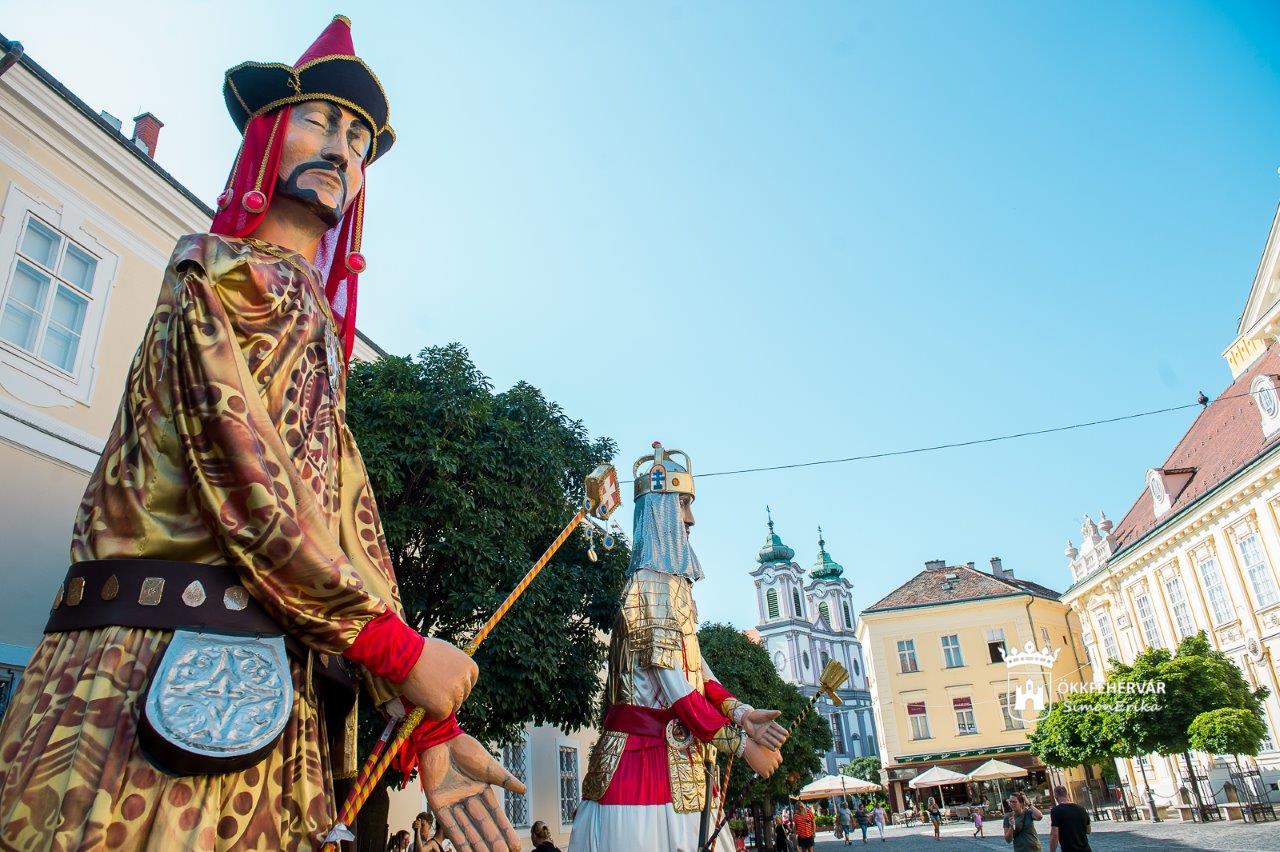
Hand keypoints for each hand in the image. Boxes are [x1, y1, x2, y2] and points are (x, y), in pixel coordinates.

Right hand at [400, 637, 477, 719]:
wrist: (407, 656)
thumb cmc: (421, 650)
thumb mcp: (446, 652)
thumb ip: (454, 665)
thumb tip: (453, 675)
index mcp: (469, 666)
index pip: (469, 683)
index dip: (456, 686)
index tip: (445, 686)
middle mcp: (465, 680)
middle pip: (461, 696)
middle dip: (449, 696)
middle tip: (432, 692)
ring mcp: (455, 694)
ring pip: (452, 707)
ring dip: (440, 705)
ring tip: (425, 696)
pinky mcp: (443, 706)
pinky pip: (440, 716)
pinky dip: (431, 714)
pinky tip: (422, 706)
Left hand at [420, 733, 525, 851]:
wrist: (441, 738)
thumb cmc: (465, 748)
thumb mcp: (488, 766)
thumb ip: (505, 780)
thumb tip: (523, 791)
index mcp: (481, 791)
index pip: (495, 815)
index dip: (504, 830)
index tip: (514, 846)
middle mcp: (468, 800)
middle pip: (482, 825)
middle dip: (492, 841)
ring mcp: (453, 803)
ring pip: (466, 828)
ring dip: (475, 844)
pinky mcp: (437, 803)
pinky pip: (448, 824)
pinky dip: (456, 836)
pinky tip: (465, 849)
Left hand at [741, 708, 787, 748]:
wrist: (746, 717)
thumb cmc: (756, 714)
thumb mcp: (765, 714)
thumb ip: (772, 714)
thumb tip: (780, 712)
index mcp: (771, 724)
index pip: (779, 729)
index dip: (783, 732)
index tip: (786, 734)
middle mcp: (768, 730)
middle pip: (777, 736)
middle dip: (780, 738)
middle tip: (783, 740)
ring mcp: (763, 734)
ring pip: (772, 740)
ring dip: (776, 742)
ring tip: (779, 745)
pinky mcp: (758, 738)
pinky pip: (765, 743)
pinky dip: (770, 746)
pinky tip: (775, 749)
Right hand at [743, 738, 782, 777]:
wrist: (750, 748)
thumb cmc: (756, 745)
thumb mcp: (766, 747)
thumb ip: (770, 754)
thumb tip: (770, 760)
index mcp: (777, 755)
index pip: (779, 760)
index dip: (774, 760)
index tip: (769, 760)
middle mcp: (775, 761)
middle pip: (775, 767)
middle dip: (770, 765)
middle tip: (763, 763)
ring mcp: (770, 767)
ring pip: (771, 771)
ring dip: (766, 770)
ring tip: (759, 765)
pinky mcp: (765, 772)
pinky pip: (766, 775)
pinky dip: (762, 773)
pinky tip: (758, 769)